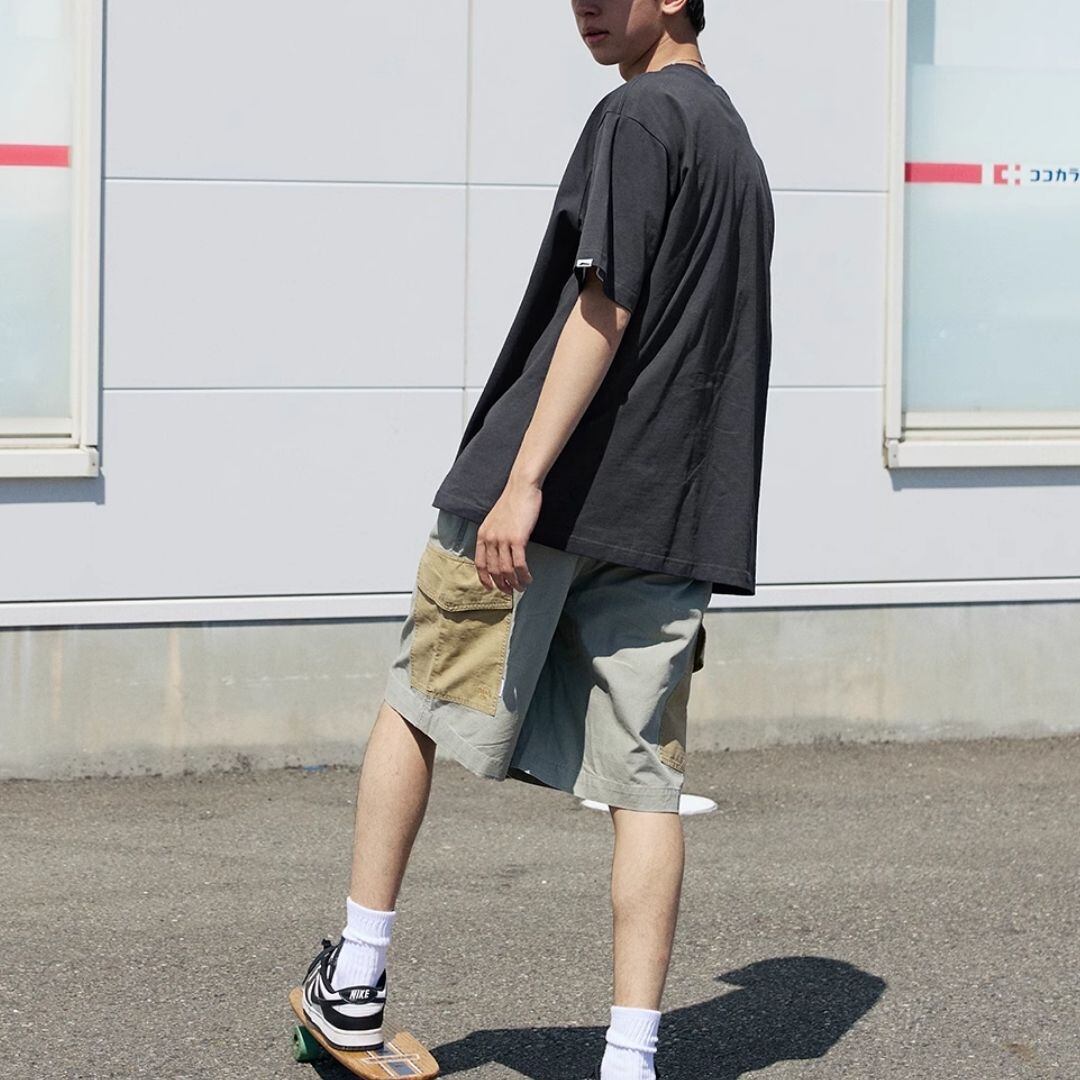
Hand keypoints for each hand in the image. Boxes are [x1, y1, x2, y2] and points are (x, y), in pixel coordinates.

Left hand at [475, 478, 540, 593]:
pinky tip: (529, 578)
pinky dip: (524, 575)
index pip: (480, 564)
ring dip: (514, 583)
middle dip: (502, 585)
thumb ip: (494, 535)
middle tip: (510, 592)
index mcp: (483, 535)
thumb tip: (498, 552)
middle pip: (494, 570)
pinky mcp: (518, 539)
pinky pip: (519, 564)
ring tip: (522, 587)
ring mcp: (503, 540)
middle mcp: (490, 539)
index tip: (491, 588)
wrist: (521, 488)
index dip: (485, 579)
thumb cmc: (512, 502)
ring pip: (506, 570)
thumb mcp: (495, 520)